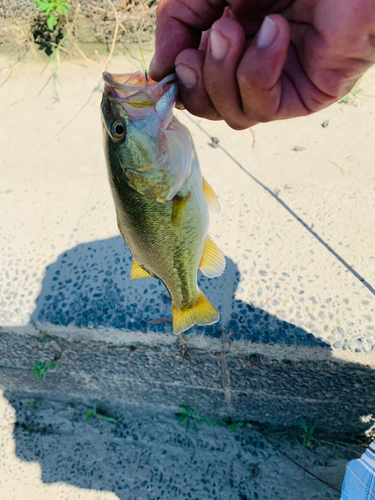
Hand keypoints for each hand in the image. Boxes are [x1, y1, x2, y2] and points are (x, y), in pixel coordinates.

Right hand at [149, 0, 374, 128]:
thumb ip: (177, 20)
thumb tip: (158, 72)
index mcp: (229, 44)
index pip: (192, 84)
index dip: (177, 81)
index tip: (166, 66)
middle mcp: (250, 70)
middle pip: (207, 108)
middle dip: (197, 80)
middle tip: (205, 42)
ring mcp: (277, 87)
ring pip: (231, 116)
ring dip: (223, 74)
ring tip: (237, 28)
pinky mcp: (303, 98)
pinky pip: (262, 107)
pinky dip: (259, 69)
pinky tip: (274, 32)